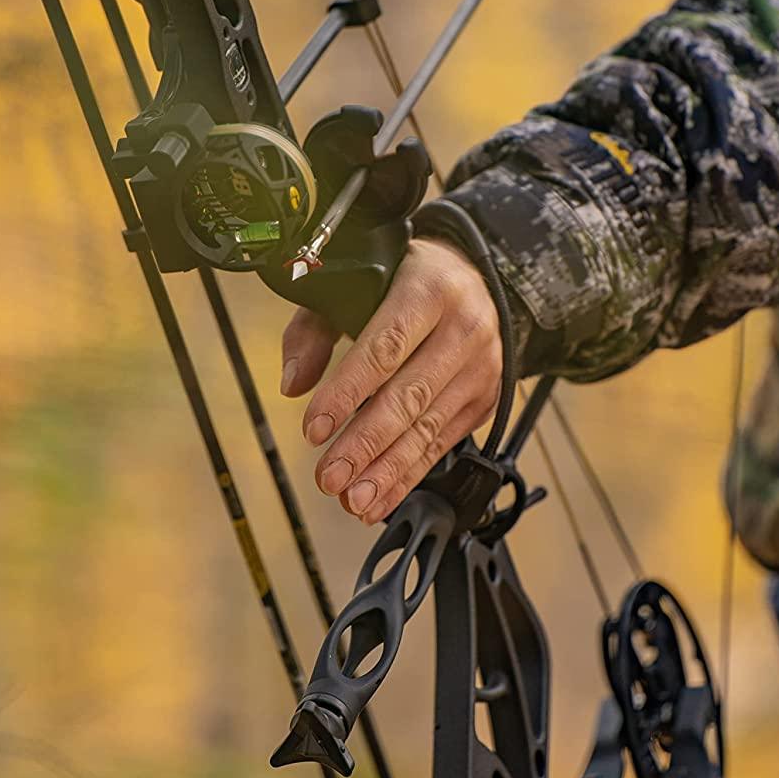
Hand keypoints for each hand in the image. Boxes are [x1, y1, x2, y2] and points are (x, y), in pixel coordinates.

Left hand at [280, 237, 502, 523]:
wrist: (474, 278)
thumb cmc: (406, 279)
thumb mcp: (356, 285)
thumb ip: (316, 329)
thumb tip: (293, 383)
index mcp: (430, 289)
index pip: (386, 347)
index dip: (348, 392)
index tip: (315, 428)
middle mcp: (464, 328)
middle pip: (409, 395)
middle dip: (365, 443)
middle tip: (330, 477)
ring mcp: (480, 367)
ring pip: (428, 427)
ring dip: (387, 471)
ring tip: (352, 499)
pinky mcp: (485, 399)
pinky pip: (443, 443)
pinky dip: (408, 476)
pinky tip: (380, 498)